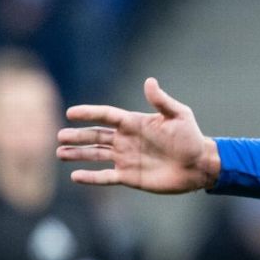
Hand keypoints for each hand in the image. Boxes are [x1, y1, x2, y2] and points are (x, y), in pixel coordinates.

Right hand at [57, 77, 218, 192]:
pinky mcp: (129, 176)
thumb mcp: (179, 116)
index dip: (89, 113)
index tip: (71, 113)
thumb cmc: (191, 138)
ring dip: (78, 154)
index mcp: (135, 124)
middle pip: (96, 136)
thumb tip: (149, 81)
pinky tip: (75, 176)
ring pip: (96, 155)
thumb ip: (162, 101)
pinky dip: (91, 177)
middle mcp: (127, 140)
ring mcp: (126, 158)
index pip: (106, 116)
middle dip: (78, 136)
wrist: (199, 165)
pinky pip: (105, 176)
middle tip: (59, 135)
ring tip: (61, 152)